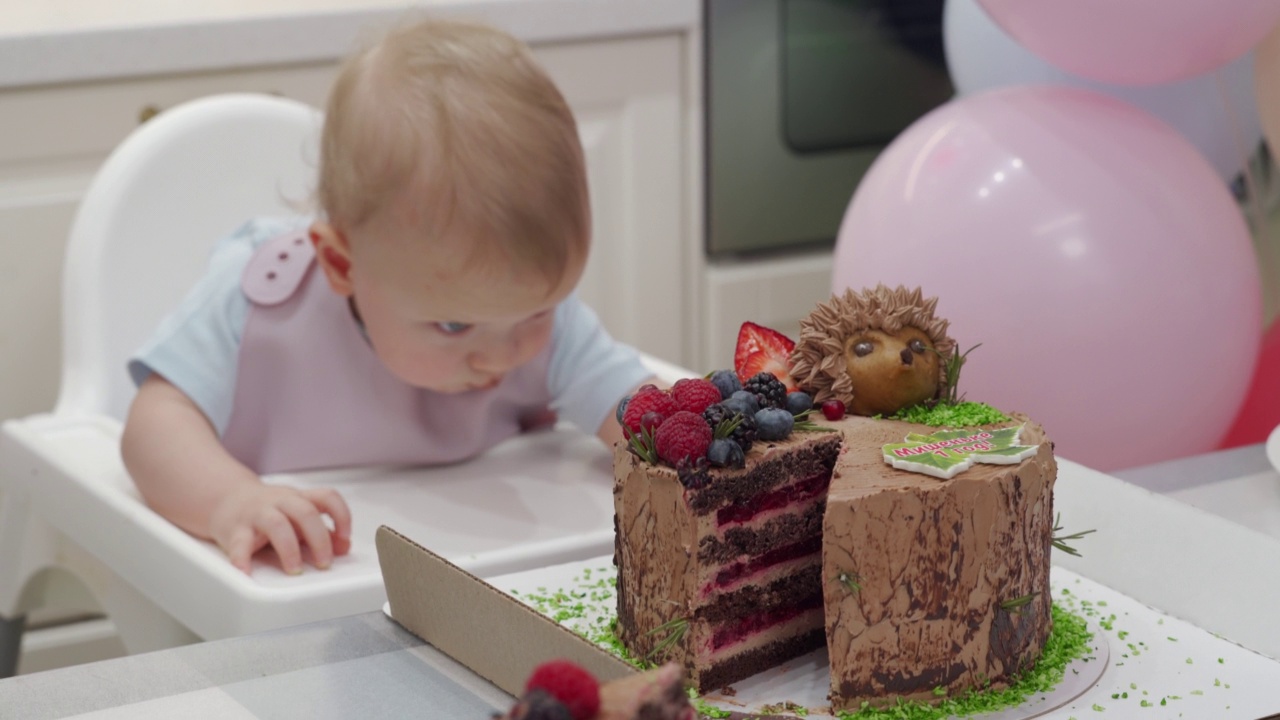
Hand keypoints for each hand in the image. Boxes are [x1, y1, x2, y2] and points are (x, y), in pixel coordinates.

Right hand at [208, 483, 351, 574]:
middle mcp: (280, 502)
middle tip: (324, 563)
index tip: (345, 537)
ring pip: (276, 524)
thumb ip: (322, 531)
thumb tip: (344, 548)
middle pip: (305, 512)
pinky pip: (239, 543)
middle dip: (319, 540)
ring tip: (294, 569)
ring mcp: (257, 513)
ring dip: (289, 549)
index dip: (341, 515)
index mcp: (299, 499)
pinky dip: (242, 558)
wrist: (227, 500)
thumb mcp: (298, 517)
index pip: (327, 497)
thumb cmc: (269, 511)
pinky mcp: (236, 529)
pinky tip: (247, 572)